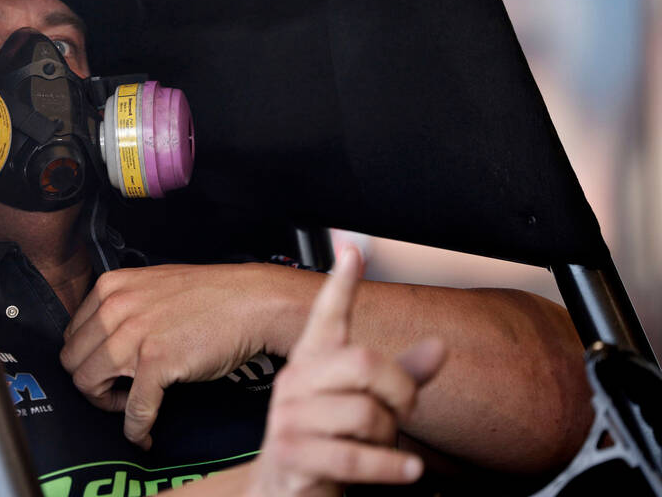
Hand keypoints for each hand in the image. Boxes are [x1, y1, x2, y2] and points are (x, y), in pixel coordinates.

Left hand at [60, 264, 269, 448]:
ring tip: (131, 406)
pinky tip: (144, 434)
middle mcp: (115, 307)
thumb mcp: (151, 287)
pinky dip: (136, 428)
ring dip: (108, 405)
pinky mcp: (157, 361)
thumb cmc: (210, 296)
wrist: (252, 301)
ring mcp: (134, 335)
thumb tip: (102, 342)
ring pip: (89, 384)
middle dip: (91, 384)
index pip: (71, 335)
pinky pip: (134, 408)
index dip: (86, 359)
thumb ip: (122, 308)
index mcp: (110, 287)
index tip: (105, 370)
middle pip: (73, 362)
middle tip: (116, 392)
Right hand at [250, 246, 446, 495]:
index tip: (351, 250)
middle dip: (399, 389)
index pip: (327, 314)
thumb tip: (439, 346)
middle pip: (364, 362)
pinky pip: (355, 457)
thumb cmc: (328, 440)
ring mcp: (291, 416)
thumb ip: (400, 376)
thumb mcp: (364, 403)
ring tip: (384, 447)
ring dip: (389, 437)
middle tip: (403, 409)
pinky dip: (390, 466)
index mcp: (313, 360)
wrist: (282, 489)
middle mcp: (296, 380)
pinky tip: (407, 469)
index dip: (340, 283)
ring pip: (364, 413)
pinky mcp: (293, 453)